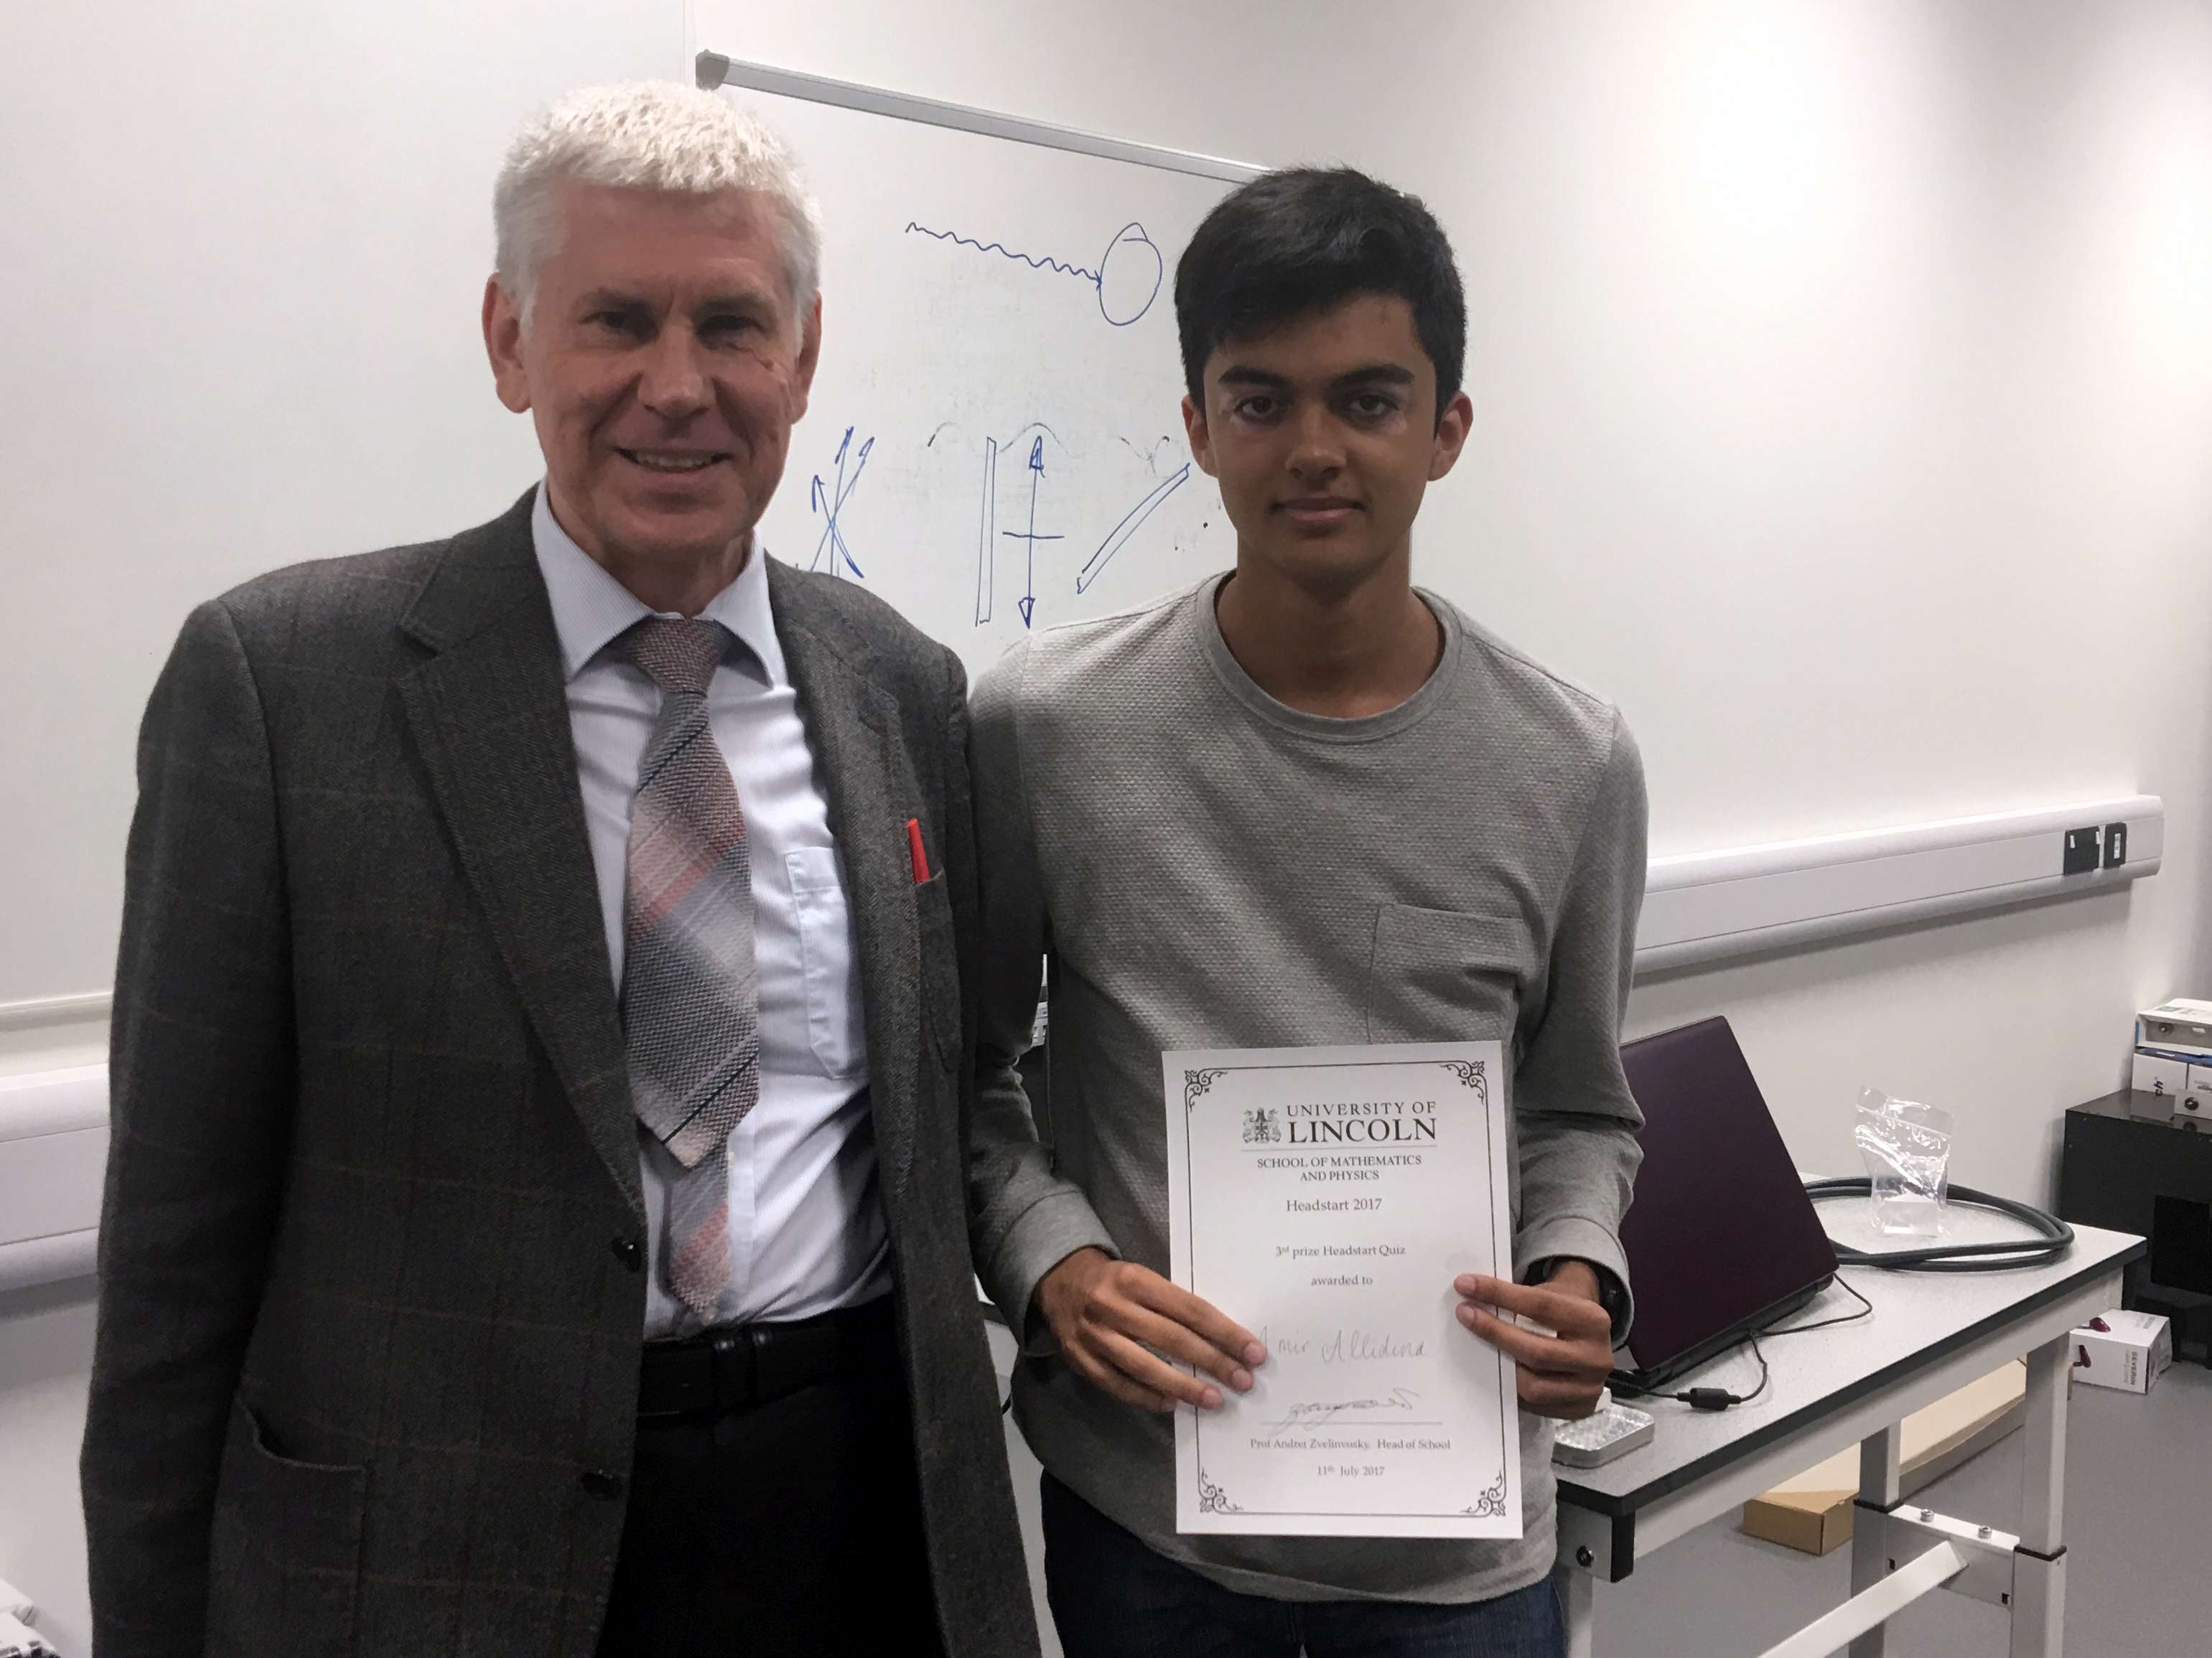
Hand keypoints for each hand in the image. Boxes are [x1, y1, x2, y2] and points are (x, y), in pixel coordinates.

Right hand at [1034, 1247, 1266, 1413]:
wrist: (1059, 1280)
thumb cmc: (1116, 1281)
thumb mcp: (1143, 1277)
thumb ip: (1175, 1304)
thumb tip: (1222, 1340)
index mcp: (1136, 1280)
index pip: (1190, 1310)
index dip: (1225, 1333)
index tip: (1253, 1352)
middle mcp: (1114, 1307)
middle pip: (1172, 1339)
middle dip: (1213, 1362)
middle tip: (1243, 1380)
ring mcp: (1094, 1336)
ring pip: (1145, 1366)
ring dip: (1184, 1387)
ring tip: (1214, 1400)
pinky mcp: (1080, 1359)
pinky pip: (1118, 1385)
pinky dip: (1146, 1397)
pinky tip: (1172, 1405)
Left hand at [1454, 1263, 1614, 1419]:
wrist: (1591, 1340)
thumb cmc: (1563, 1313)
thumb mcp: (1553, 1296)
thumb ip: (1521, 1300)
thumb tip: (1472, 1299)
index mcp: (1593, 1321)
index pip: (1540, 1306)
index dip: (1499, 1294)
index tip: (1466, 1285)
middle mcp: (1597, 1357)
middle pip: (1536, 1351)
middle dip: (1494, 1332)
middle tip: (1465, 1314)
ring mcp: (1589, 1389)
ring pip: (1533, 1387)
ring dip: (1499, 1367)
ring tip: (1476, 1347)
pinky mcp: (1579, 1410)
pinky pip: (1535, 1407)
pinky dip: (1510, 1390)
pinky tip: (1495, 1372)